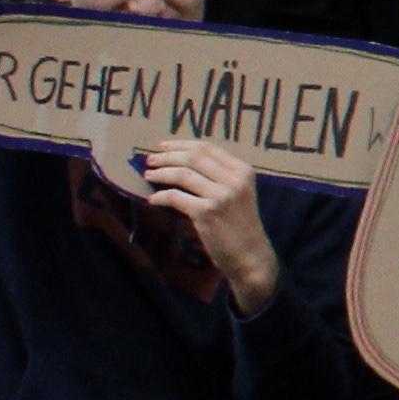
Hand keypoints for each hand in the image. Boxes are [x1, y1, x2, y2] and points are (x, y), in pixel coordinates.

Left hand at [136, 141, 275, 308]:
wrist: (250, 255)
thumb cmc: (240, 225)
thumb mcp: (238, 194)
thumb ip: (219, 177)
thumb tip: (182, 162)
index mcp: (243, 171)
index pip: (208, 148)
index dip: (182, 144)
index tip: (163, 146)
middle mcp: (234, 180)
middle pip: (193, 157)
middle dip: (167, 156)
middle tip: (150, 159)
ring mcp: (221, 196)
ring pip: (182, 174)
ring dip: (161, 173)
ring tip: (148, 175)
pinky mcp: (207, 213)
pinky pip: (175, 197)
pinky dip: (160, 197)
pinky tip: (153, 199)